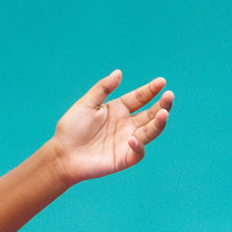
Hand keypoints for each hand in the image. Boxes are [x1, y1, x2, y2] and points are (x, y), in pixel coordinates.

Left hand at [50, 70, 172, 185]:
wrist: (62, 155)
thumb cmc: (71, 129)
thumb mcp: (86, 104)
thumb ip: (102, 89)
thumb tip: (119, 72)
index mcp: (118, 109)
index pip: (140, 98)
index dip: (151, 90)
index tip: (161, 82)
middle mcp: (126, 124)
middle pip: (150, 114)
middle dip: (162, 105)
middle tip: (169, 96)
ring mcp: (127, 141)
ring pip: (150, 132)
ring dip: (159, 123)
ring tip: (164, 113)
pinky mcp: (124, 158)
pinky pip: (138, 152)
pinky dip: (138, 146)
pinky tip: (133, 138)